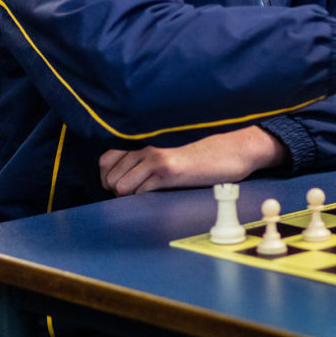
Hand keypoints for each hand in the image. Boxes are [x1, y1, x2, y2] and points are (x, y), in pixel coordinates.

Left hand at [99, 126, 287, 195]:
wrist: (230, 151)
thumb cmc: (200, 153)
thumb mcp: (168, 149)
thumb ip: (144, 157)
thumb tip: (118, 178)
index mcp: (144, 139)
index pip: (104, 161)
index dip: (107, 178)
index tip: (119, 185)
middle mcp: (146, 145)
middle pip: (109, 177)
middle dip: (117, 190)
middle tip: (135, 191)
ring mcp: (156, 157)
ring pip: (121, 186)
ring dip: (130, 195)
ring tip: (147, 192)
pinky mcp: (169, 170)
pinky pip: (141, 192)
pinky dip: (145, 198)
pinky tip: (159, 192)